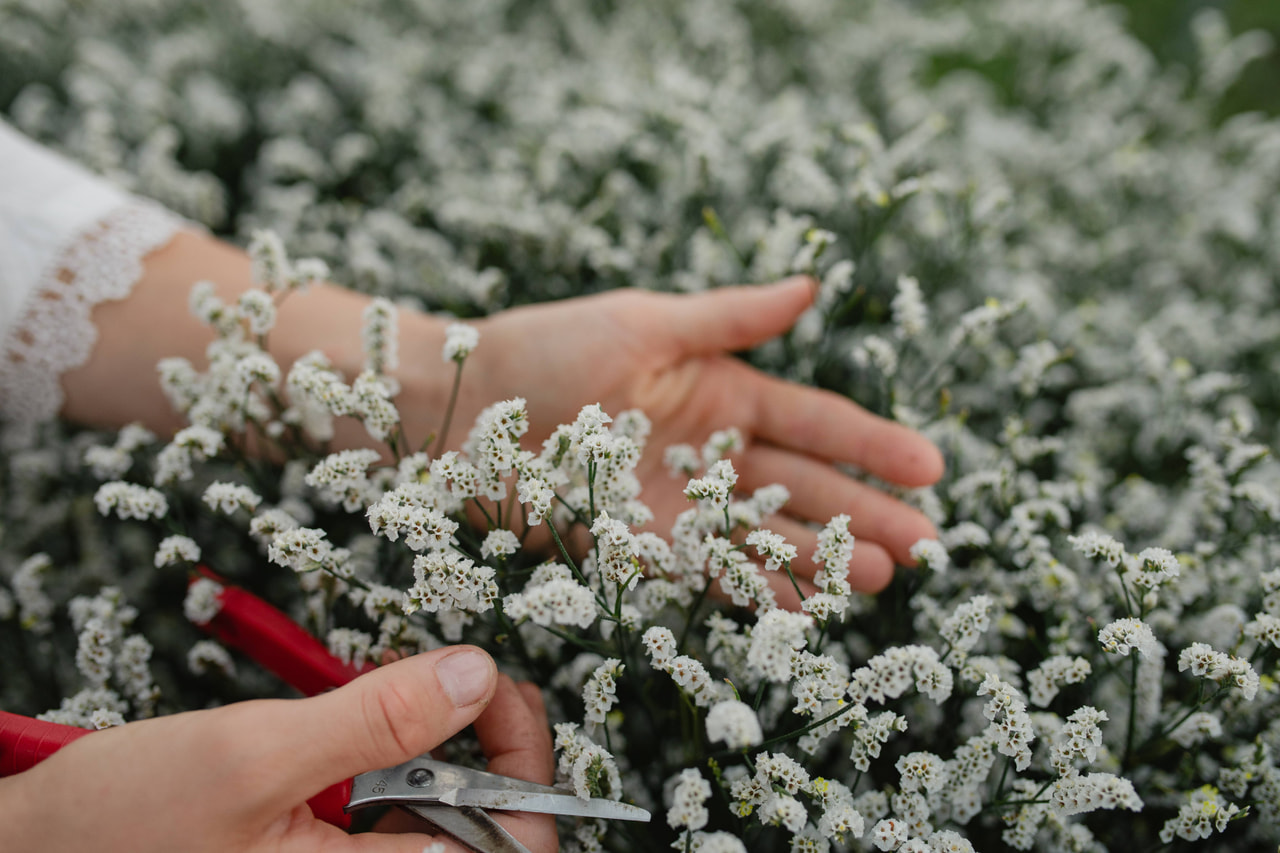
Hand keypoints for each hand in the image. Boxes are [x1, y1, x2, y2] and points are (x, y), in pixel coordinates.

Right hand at [0, 647, 556, 852]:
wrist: (38, 846)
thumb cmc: (120, 827)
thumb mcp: (254, 757)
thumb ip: (374, 718)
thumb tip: (473, 673)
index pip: (507, 848)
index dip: (524, 765)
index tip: (496, 687)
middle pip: (487, 831)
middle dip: (490, 742)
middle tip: (469, 674)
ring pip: (444, 813)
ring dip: (446, 742)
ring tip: (419, 683)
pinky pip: (395, 808)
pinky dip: (399, 751)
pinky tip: (374, 712)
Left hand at [452, 277, 943, 604]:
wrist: (457, 406)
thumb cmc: (547, 349)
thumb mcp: (645, 322)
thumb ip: (729, 318)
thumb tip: (812, 287)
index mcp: (719, 389)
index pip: (812, 421)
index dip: (871, 443)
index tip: (931, 464)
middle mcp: (708, 452)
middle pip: (803, 486)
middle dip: (864, 513)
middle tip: (928, 544)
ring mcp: (678, 504)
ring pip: (765, 535)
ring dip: (823, 558)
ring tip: (880, 579)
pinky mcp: (639, 546)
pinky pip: (707, 571)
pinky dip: (755, 589)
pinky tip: (802, 606)